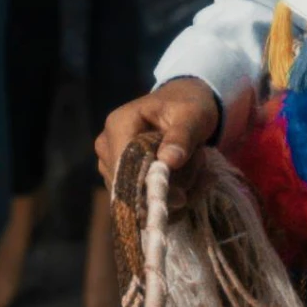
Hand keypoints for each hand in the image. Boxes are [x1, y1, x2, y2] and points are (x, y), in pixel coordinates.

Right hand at [94, 78, 219, 202]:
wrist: (185, 106)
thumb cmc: (187, 106)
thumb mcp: (192, 115)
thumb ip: (182, 136)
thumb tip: (169, 162)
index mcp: (119, 125)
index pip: (125, 165)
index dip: (149, 184)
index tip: (181, 196)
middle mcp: (108, 147)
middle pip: (132, 185)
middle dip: (169, 186)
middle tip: (199, 166)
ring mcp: (112, 165)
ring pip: (141, 196)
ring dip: (175, 189)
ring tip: (196, 165)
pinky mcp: (123, 179)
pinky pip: (145, 200)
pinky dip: (173, 194)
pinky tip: (191, 178)